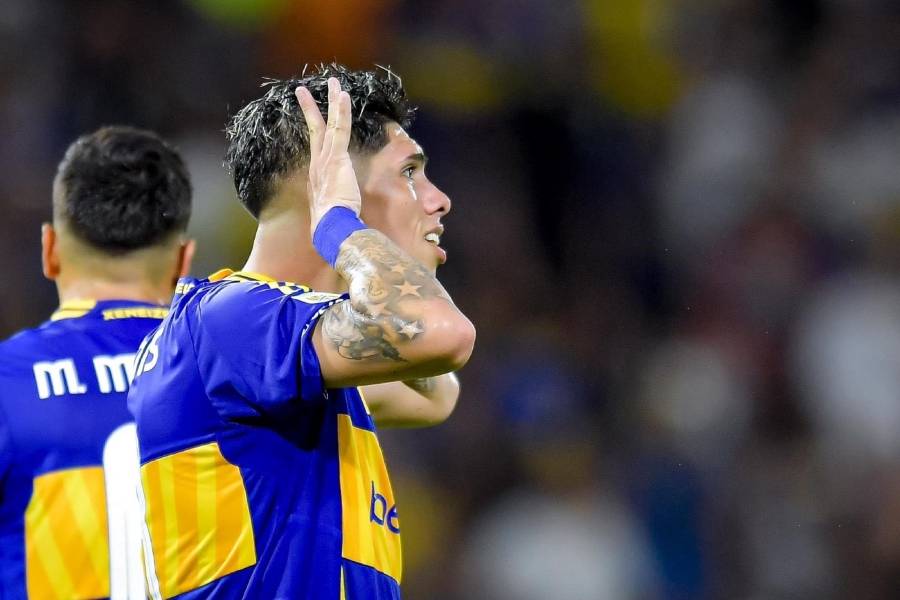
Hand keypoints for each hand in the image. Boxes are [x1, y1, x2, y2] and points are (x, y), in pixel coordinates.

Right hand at [295, 78, 361, 236]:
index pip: (315, 150)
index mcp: (315, 177)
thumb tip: (336, 217)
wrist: (330, 229)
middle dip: (310, 109)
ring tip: (333, 82)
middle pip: (314, 131)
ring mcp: (326, 159)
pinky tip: (343, 94)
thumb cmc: (331, 227)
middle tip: (302, 91)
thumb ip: (332, 210)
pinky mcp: (336, 157)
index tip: (312, 123)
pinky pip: (340, 129)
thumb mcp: (330, 215)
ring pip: (329, 124)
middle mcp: (317, 165)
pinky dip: (341, 111)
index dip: (315, 134)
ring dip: (332, 102)